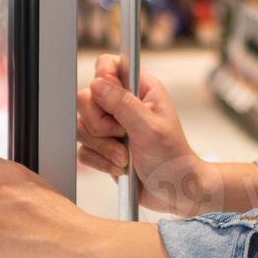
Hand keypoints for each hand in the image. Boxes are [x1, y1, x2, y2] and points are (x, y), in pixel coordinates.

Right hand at [77, 55, 227, 215]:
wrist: (175, 192)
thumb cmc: (173, 159)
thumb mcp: (150, 129)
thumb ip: (123, 104)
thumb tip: (98, 83)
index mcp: (140, 90)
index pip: (109, 65)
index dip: (102, 78)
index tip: (107, 99)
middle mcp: (123, 105)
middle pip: (86, 98)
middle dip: (101, 124)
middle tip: (122, 135)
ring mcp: (111, 127)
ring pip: (82, 126)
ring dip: (103, 147)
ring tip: (126, 157)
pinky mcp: (102, 149)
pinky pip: (83, 150)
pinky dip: (101, 162)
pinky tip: (121, 167)